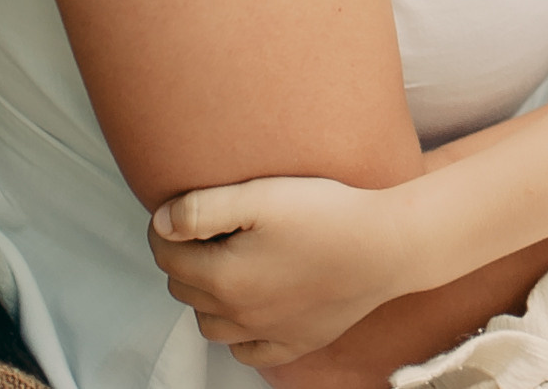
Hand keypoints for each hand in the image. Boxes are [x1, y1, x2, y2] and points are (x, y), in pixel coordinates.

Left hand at [148, 175, 407, 367]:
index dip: (165, 228)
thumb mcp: (261, 196)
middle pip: (183, 288)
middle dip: (183, 259)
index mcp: (222, 276)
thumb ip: (202, 208)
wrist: (387, 246)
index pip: (166, 255)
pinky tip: (250, 309)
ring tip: (225, 265)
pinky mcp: (295, 342)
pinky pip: (247, 352)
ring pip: (208, 323)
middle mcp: (237, 313)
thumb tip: (161, 223)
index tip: (177, 210)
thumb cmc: (327, 214)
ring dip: (205, 296)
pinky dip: (238, 335)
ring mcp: (266, 333)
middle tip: (204, 230)